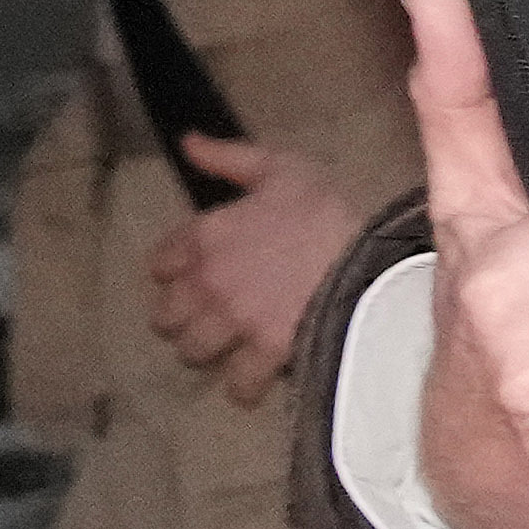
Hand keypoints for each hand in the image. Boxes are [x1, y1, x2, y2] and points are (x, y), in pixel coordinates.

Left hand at [147, 132, 361, 402]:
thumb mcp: (281, 168)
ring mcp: (234, 323)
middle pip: (165, 317)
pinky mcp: (263, 354)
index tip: (195, 272)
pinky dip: (244, 387)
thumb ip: (229, 158)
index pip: (160, 263)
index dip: (174, 270)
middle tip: (209, 316)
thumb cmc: (326, 210)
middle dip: (183, 318)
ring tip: (228, 348)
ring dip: (207, 352)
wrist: (368, 259)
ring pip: (193, 352)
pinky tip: (254, 378)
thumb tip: (186, 142)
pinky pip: (237, 385)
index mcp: (207, 236)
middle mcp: (209, 283)